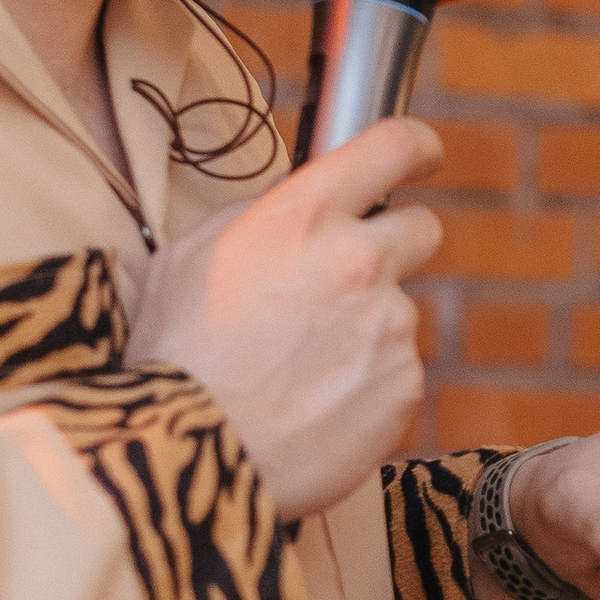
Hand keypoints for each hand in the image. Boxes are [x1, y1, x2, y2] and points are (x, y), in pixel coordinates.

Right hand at [126, 120, 442, 517]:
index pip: (394, 146)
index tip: (423, 155)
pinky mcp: (405, 386)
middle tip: (345, 286)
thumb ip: (263, 218)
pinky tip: (315, 405)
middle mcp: (359, 260)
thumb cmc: (176, 354)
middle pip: (423, 228)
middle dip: (393, 247)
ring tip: (301, 370)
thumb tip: (301, 207)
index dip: (417, 147)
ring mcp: (390, 326)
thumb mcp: (193, 254)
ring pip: (399, 312)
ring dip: (365, 330)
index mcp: (305, 215)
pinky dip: (366, 385)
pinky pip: (397, 372)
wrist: (190, 453)